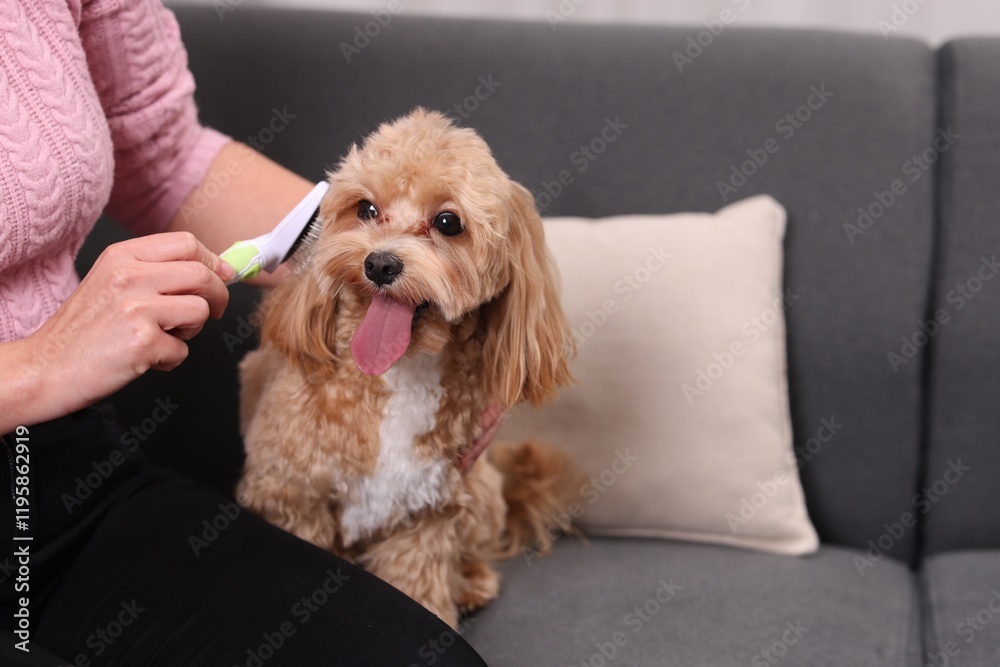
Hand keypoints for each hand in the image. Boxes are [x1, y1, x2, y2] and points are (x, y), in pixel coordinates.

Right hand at [23, 232, 232, 419]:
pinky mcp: (142, 342)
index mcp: (122, 256)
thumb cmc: (82, 330)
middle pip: (202, 275)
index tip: (222, 277)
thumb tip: (218, 269)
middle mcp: (130, 276)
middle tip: (211, 313)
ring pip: (199, 310)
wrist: (45, 367)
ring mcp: (136, 308)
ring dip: (191, 330)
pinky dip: (170, 359)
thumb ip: (156, 270)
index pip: (187, 243)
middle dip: (217, 296)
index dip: (213, 262)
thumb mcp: (111, 281)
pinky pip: (182, 349)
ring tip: (164, 337)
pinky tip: (145, 358)